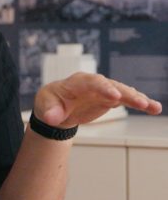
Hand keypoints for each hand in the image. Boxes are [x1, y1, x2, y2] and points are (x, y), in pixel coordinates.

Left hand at [33, 72, 161, 127]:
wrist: (56, 107)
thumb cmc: (50, 103)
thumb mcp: (45, 107)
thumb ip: (50, 112)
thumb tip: (52, 118)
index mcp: (75, 83)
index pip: (91, 82)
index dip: (103, 88)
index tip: (114, 96)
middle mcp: (92, 84)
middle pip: (111, 85)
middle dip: (125, 93)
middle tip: (139, 102)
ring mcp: (102, 90)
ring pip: (122, 92)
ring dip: (137, 99)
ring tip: (153, 107)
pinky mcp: (109, 98)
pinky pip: (126, 100)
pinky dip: (139, 103)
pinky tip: (154, 108)